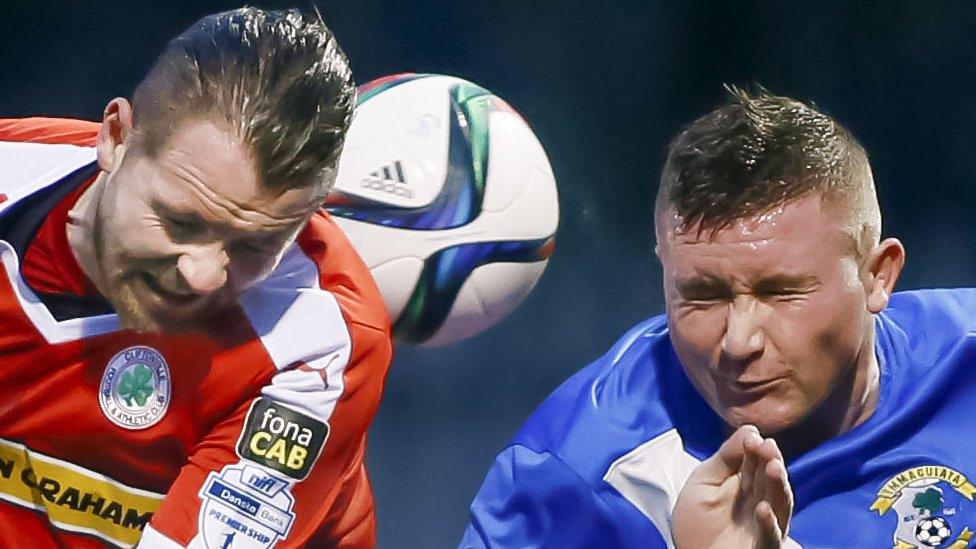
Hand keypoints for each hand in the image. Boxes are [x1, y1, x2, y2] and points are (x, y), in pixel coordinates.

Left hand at [671, 425, 793, 548]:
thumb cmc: (696, 521)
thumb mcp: (704, 482)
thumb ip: (725, 457)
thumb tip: (750, 428)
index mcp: (746, 484)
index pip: (755, 461)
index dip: (755, 447)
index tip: (752, 436)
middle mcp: (760, 501)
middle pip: (770, 479)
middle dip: (770, 460)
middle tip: (767, 447)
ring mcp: (764, 524)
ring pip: (779, 503)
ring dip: (777, 485)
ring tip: (773, 468)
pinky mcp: (764, 546)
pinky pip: (771, 536)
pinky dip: (769, 523)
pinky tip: (763, 508)